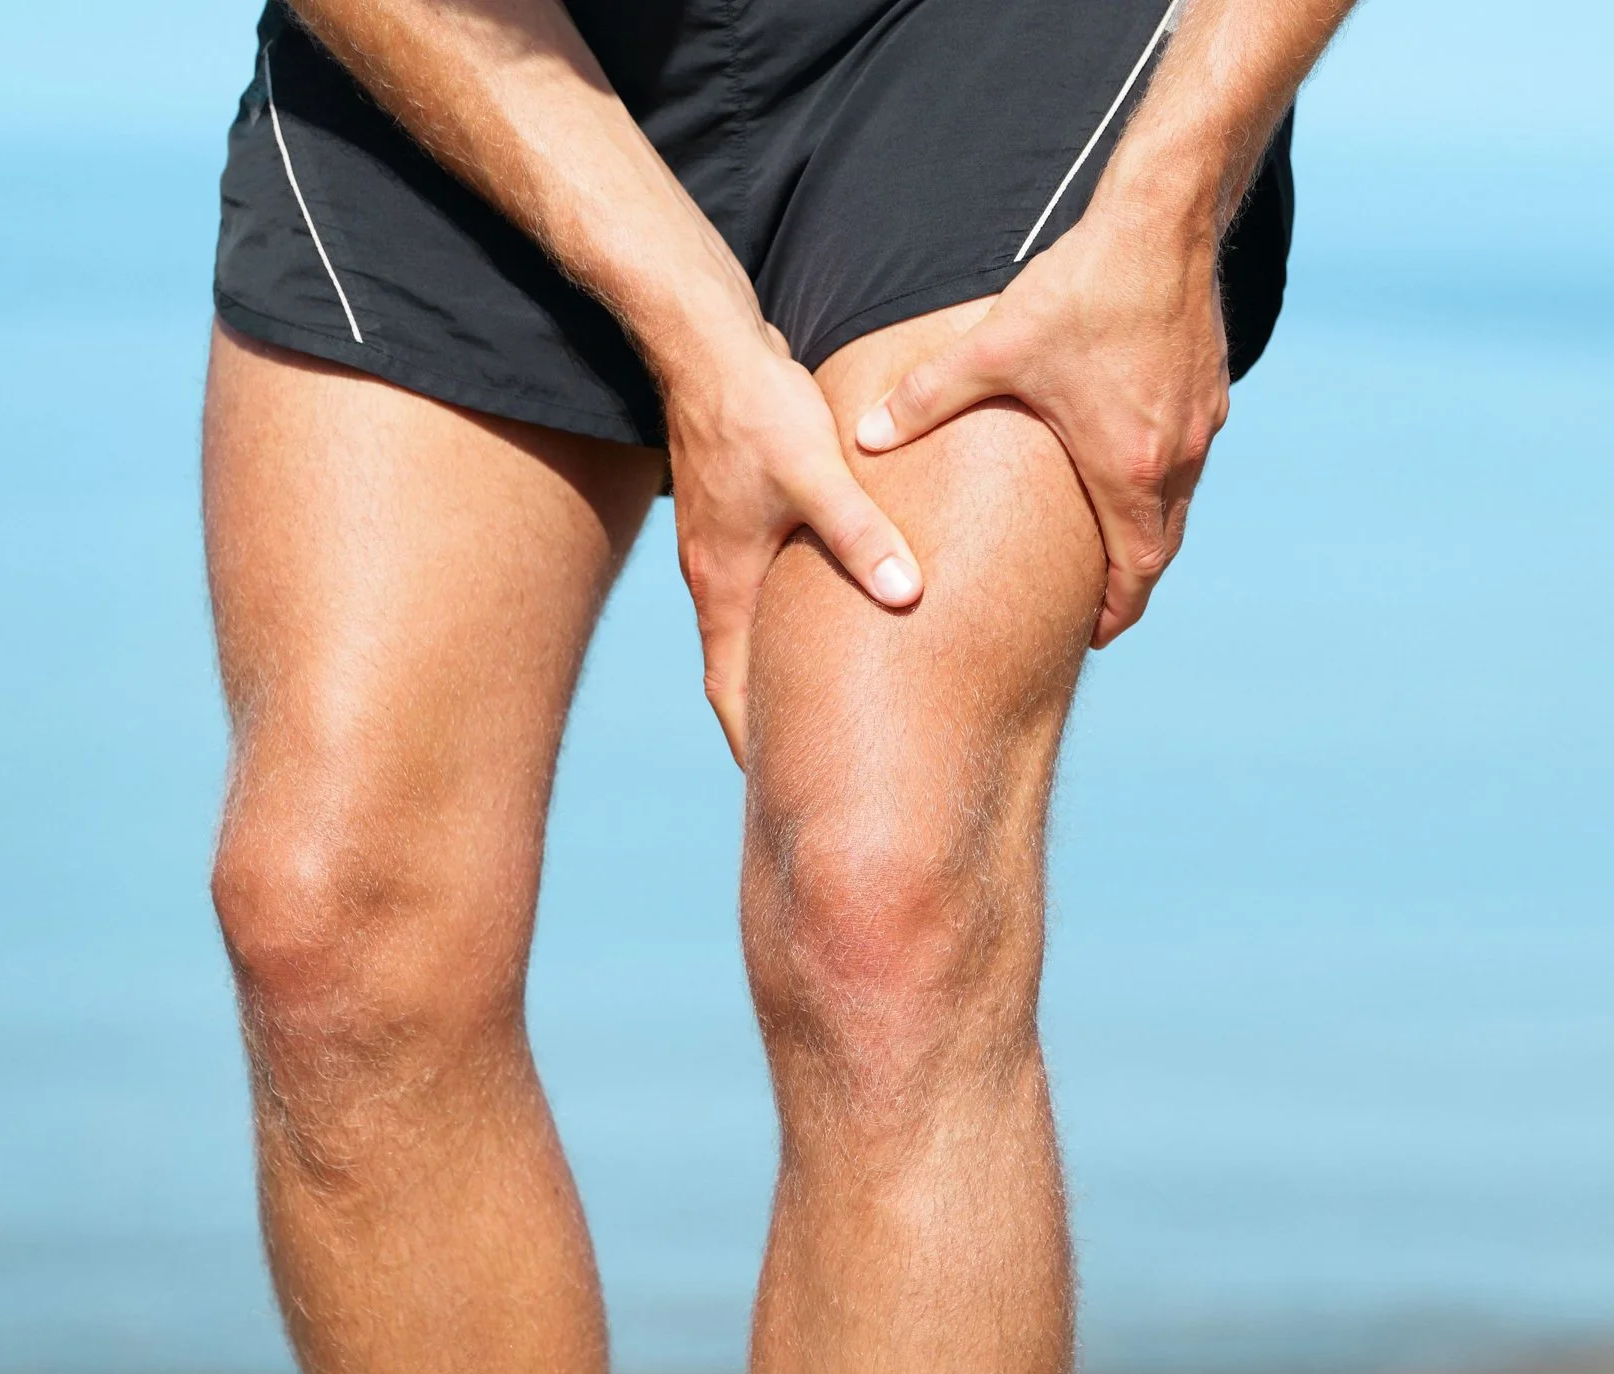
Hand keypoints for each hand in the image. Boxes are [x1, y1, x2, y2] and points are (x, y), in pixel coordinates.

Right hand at [664, 319, 921, 765]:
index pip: (731, 691)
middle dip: (769, 724)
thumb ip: (862, 535)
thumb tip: (909, 598)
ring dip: (777, 672)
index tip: (782, 793)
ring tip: (823, 707)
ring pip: (749, 631)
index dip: (756, 745)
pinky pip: (760, 588)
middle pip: (738, 673)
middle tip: (811, 767)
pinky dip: (784, 621)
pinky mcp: (738, 515)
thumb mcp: (816, 472)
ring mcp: (724, 546)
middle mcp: (717, 576)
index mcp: (725, 585)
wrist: (704, 341)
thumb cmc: (755, 406)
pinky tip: (827, 618)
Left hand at [854, 204, 1227, 647]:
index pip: (1132, 573)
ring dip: (1146, 536)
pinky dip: (1161, 486)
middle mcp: (1174, 459)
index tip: (1090, 636)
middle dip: (1129, 588)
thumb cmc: (1082, 287)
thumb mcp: (994, 346)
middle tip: (1097, 613)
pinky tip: (1129, 471)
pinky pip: (1188, 464)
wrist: (1162, 223)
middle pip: (1160, 552)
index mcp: (1125, 467)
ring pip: (1178, 508)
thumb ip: (926, 396)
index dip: (1112, 614)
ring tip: (1109, 552)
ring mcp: (1200, 428)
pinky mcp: (1210, 395)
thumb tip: (863, 436)